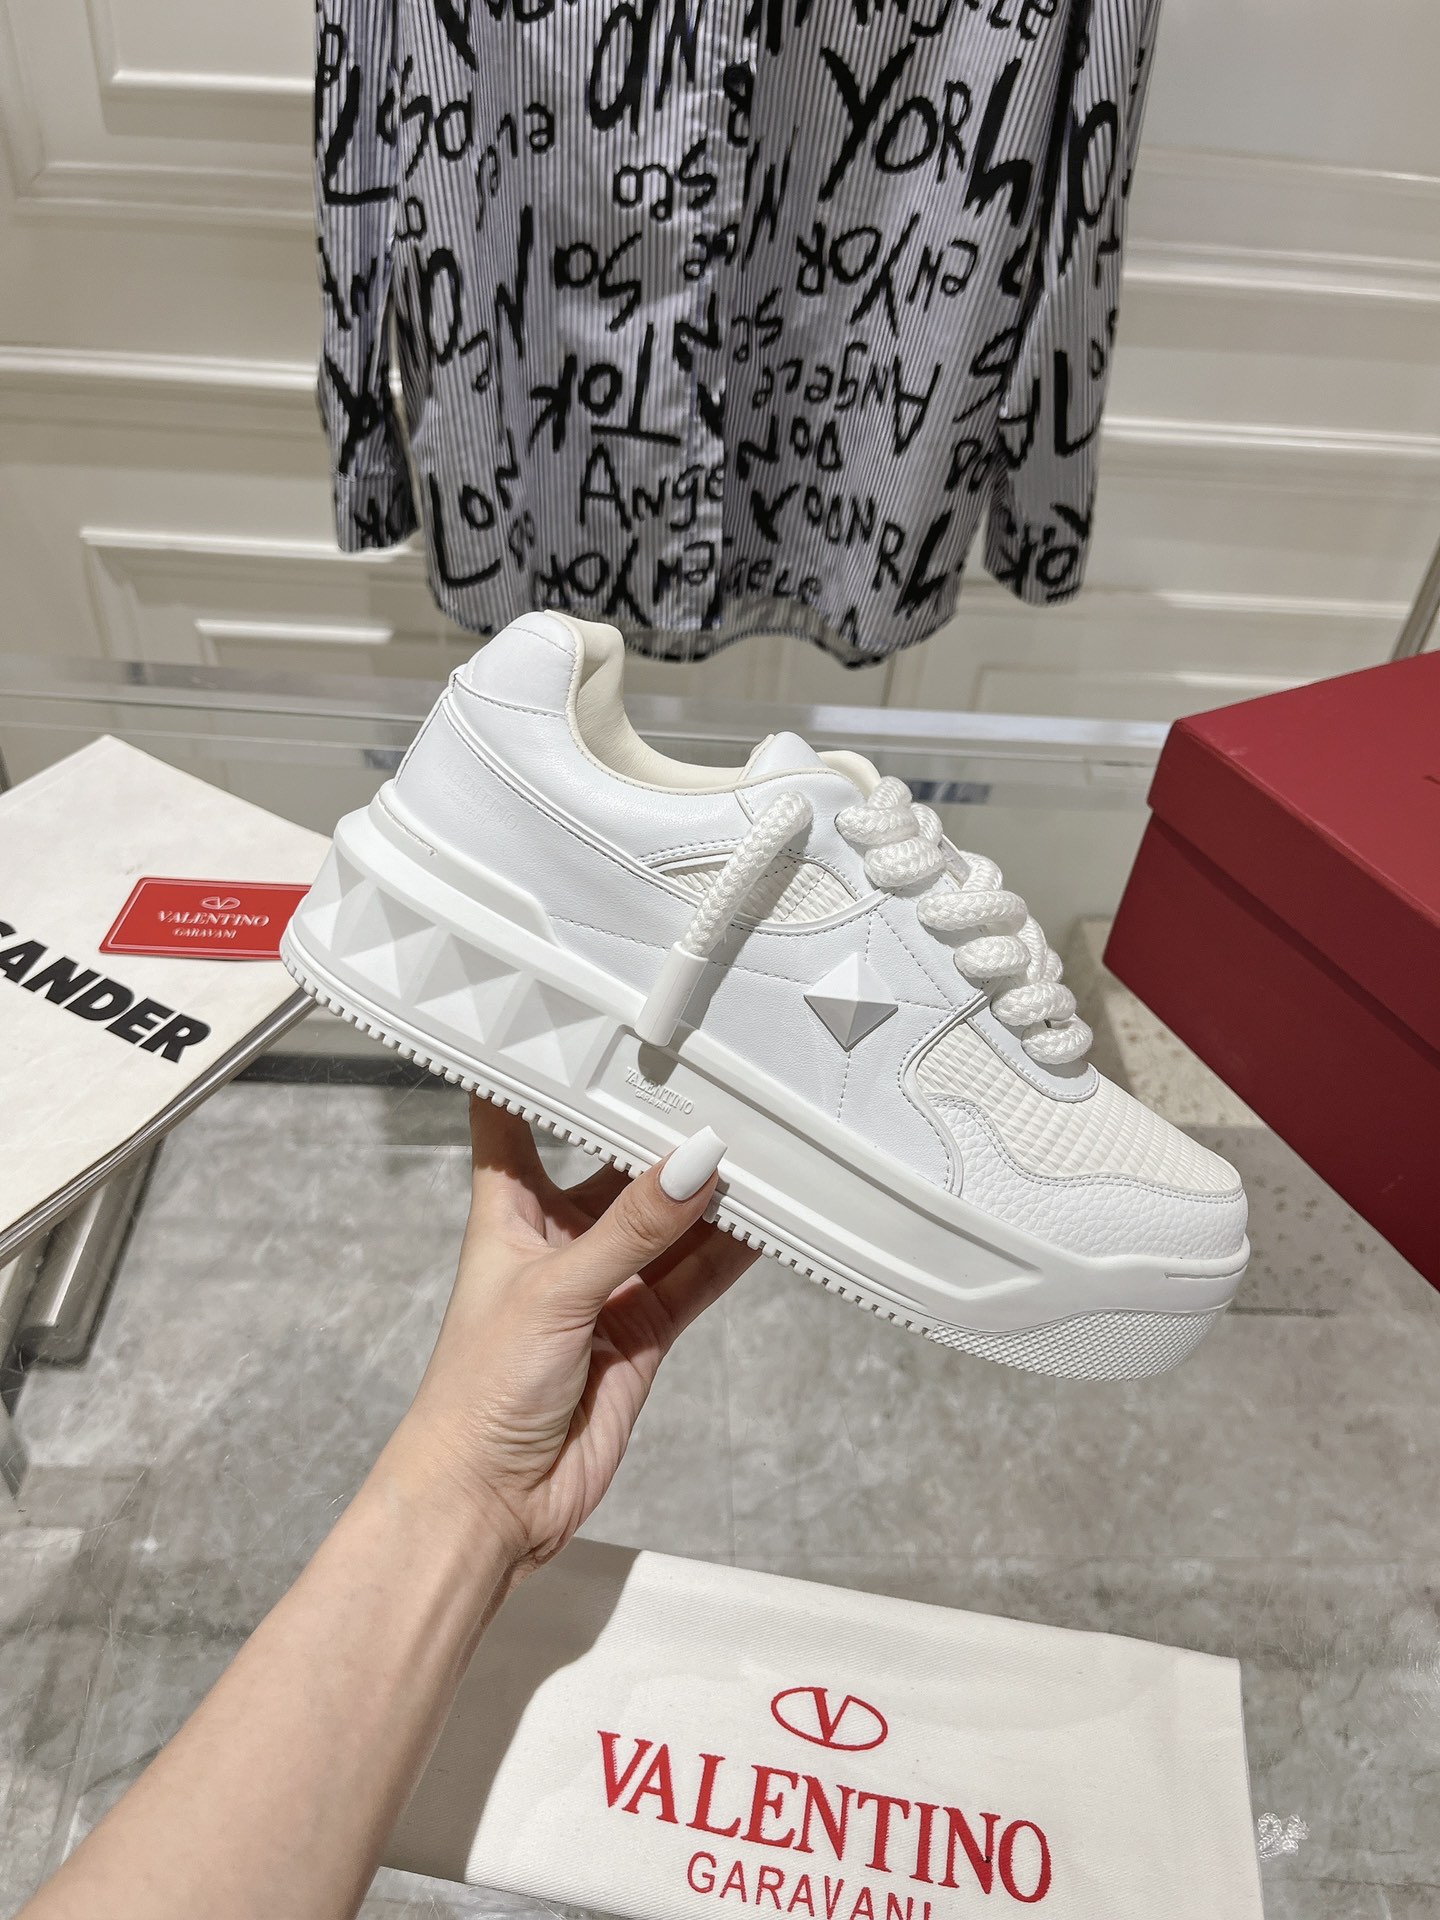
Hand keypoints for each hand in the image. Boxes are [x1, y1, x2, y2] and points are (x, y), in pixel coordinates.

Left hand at [395, 1096, 756, 1574]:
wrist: (491, 1500)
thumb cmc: (477, 1392)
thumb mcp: (554, 1291)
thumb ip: (630, 1229)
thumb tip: (691, 1166)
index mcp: (507, 1211)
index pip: (511, 1118)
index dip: (535, 1068)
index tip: (573, 1016)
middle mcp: (558, 1239)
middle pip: (614, 1166)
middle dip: (658, 1133)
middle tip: (712, 1085)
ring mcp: (605, 1285)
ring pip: (667, 1222)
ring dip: (706, 1192)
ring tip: (759, 1145)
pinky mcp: (642, 1330)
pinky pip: (695, 1276)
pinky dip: (731, 1251)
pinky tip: (768, 1219)